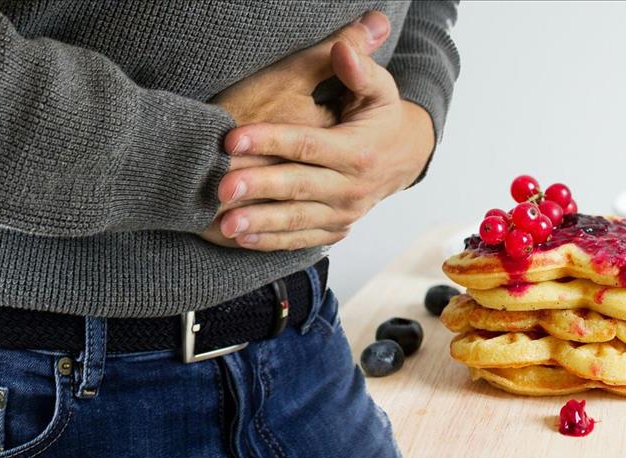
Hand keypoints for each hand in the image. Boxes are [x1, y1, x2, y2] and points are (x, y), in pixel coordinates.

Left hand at [215, 40, 434, 250]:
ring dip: (260, 223)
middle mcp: (352, 188)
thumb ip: (360, 70)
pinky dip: (271, 242)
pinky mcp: (335, 229)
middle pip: (298, 187)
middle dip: (258, 188)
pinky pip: (301, 239)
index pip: (308, 146)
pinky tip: (241, 239)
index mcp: (358, 152)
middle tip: (220, 188)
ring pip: (297, 220)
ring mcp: (344, 213)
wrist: (405, 158)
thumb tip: (342, 47)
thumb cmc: (381, 118)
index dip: (270, 140)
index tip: (232, 138)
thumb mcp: (380, 90)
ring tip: (226, 224)